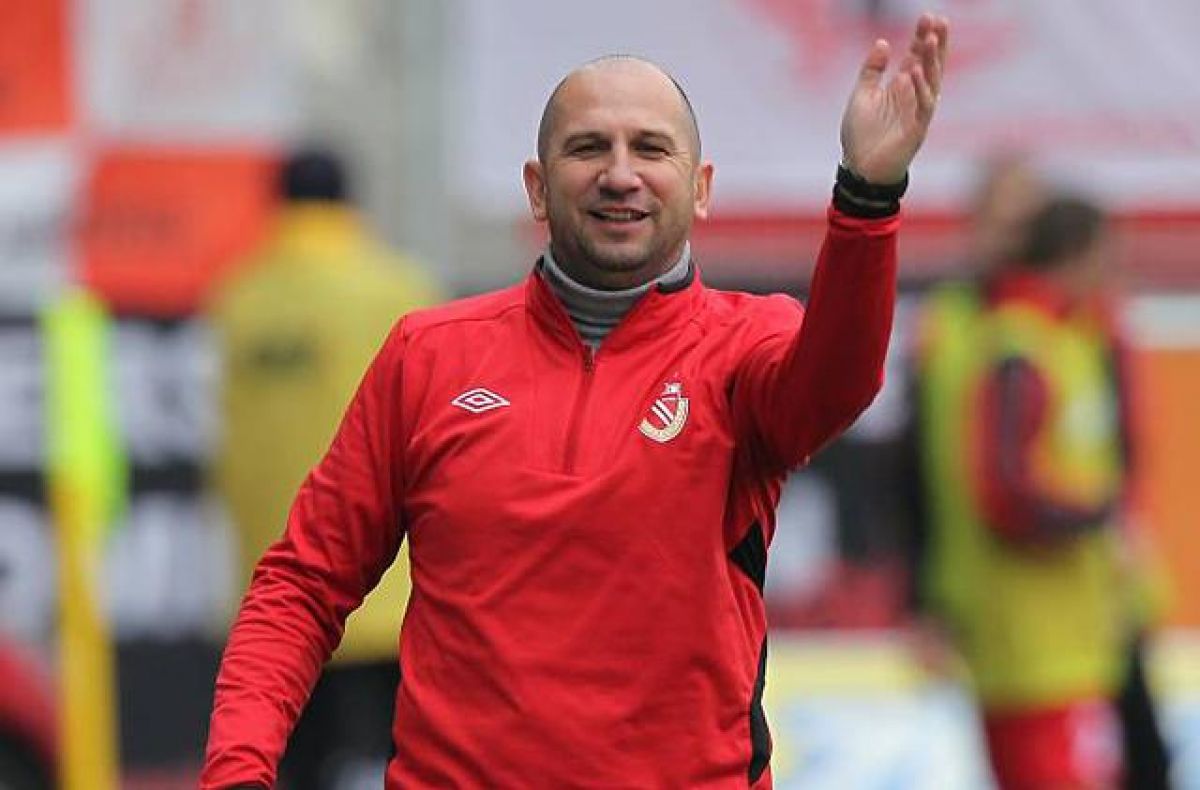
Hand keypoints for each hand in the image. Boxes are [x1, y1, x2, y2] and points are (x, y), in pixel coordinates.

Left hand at [840, 13, 948, 184]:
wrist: (860, 169)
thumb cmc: (862, 135)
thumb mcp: (862, 95)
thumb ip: (872, 70)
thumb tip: (882, 43)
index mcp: (902, 87)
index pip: (917, 56)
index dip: (922, 37)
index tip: (928, 16)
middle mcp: (915, 97)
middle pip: (930, 65)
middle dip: (935, 44)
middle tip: (938, 21)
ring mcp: (918, 114)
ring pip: (931, 83)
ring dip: (931, 61)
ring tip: (929, 40)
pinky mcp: (916, 131)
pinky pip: (921, 108)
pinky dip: (917, 91)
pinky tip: (912, 73)